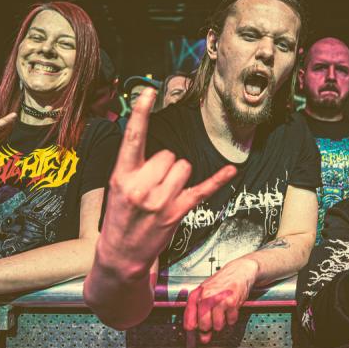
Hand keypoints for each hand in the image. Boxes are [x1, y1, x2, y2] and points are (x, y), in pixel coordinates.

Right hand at [95, 88, 236, 276]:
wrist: (121, 255)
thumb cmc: (120, 216)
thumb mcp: (117, 187)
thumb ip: (132, 164)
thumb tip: (145, 138)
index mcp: (122, 176)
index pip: (132, 138)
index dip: (139, 113)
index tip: (148, 92)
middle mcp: (141, 186)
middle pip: (168, 154)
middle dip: (165, 165)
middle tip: (154, 184)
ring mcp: (160, 200)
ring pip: (184, 167)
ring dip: (179, 176)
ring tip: (165, 193)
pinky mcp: (176, 212)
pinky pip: (202, 188)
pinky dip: (218, 179)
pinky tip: (231, 170)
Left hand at [183, 257, 258, 343]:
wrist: (239, 271)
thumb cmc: (221, 282)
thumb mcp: (205, 293)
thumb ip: (199, 312)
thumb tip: (202, 336)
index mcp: (196, 295)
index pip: (189, 322)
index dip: (194, 331)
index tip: (197, 333)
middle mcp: (205, 297)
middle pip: (204, 326)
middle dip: (210, 327)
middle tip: (214, 319)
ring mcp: (218, 300)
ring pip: (218, 326)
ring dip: (222, 322)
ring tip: (223, 310)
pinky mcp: (231, 302)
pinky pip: (230, 321)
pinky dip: (232, 318)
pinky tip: (231, 308)